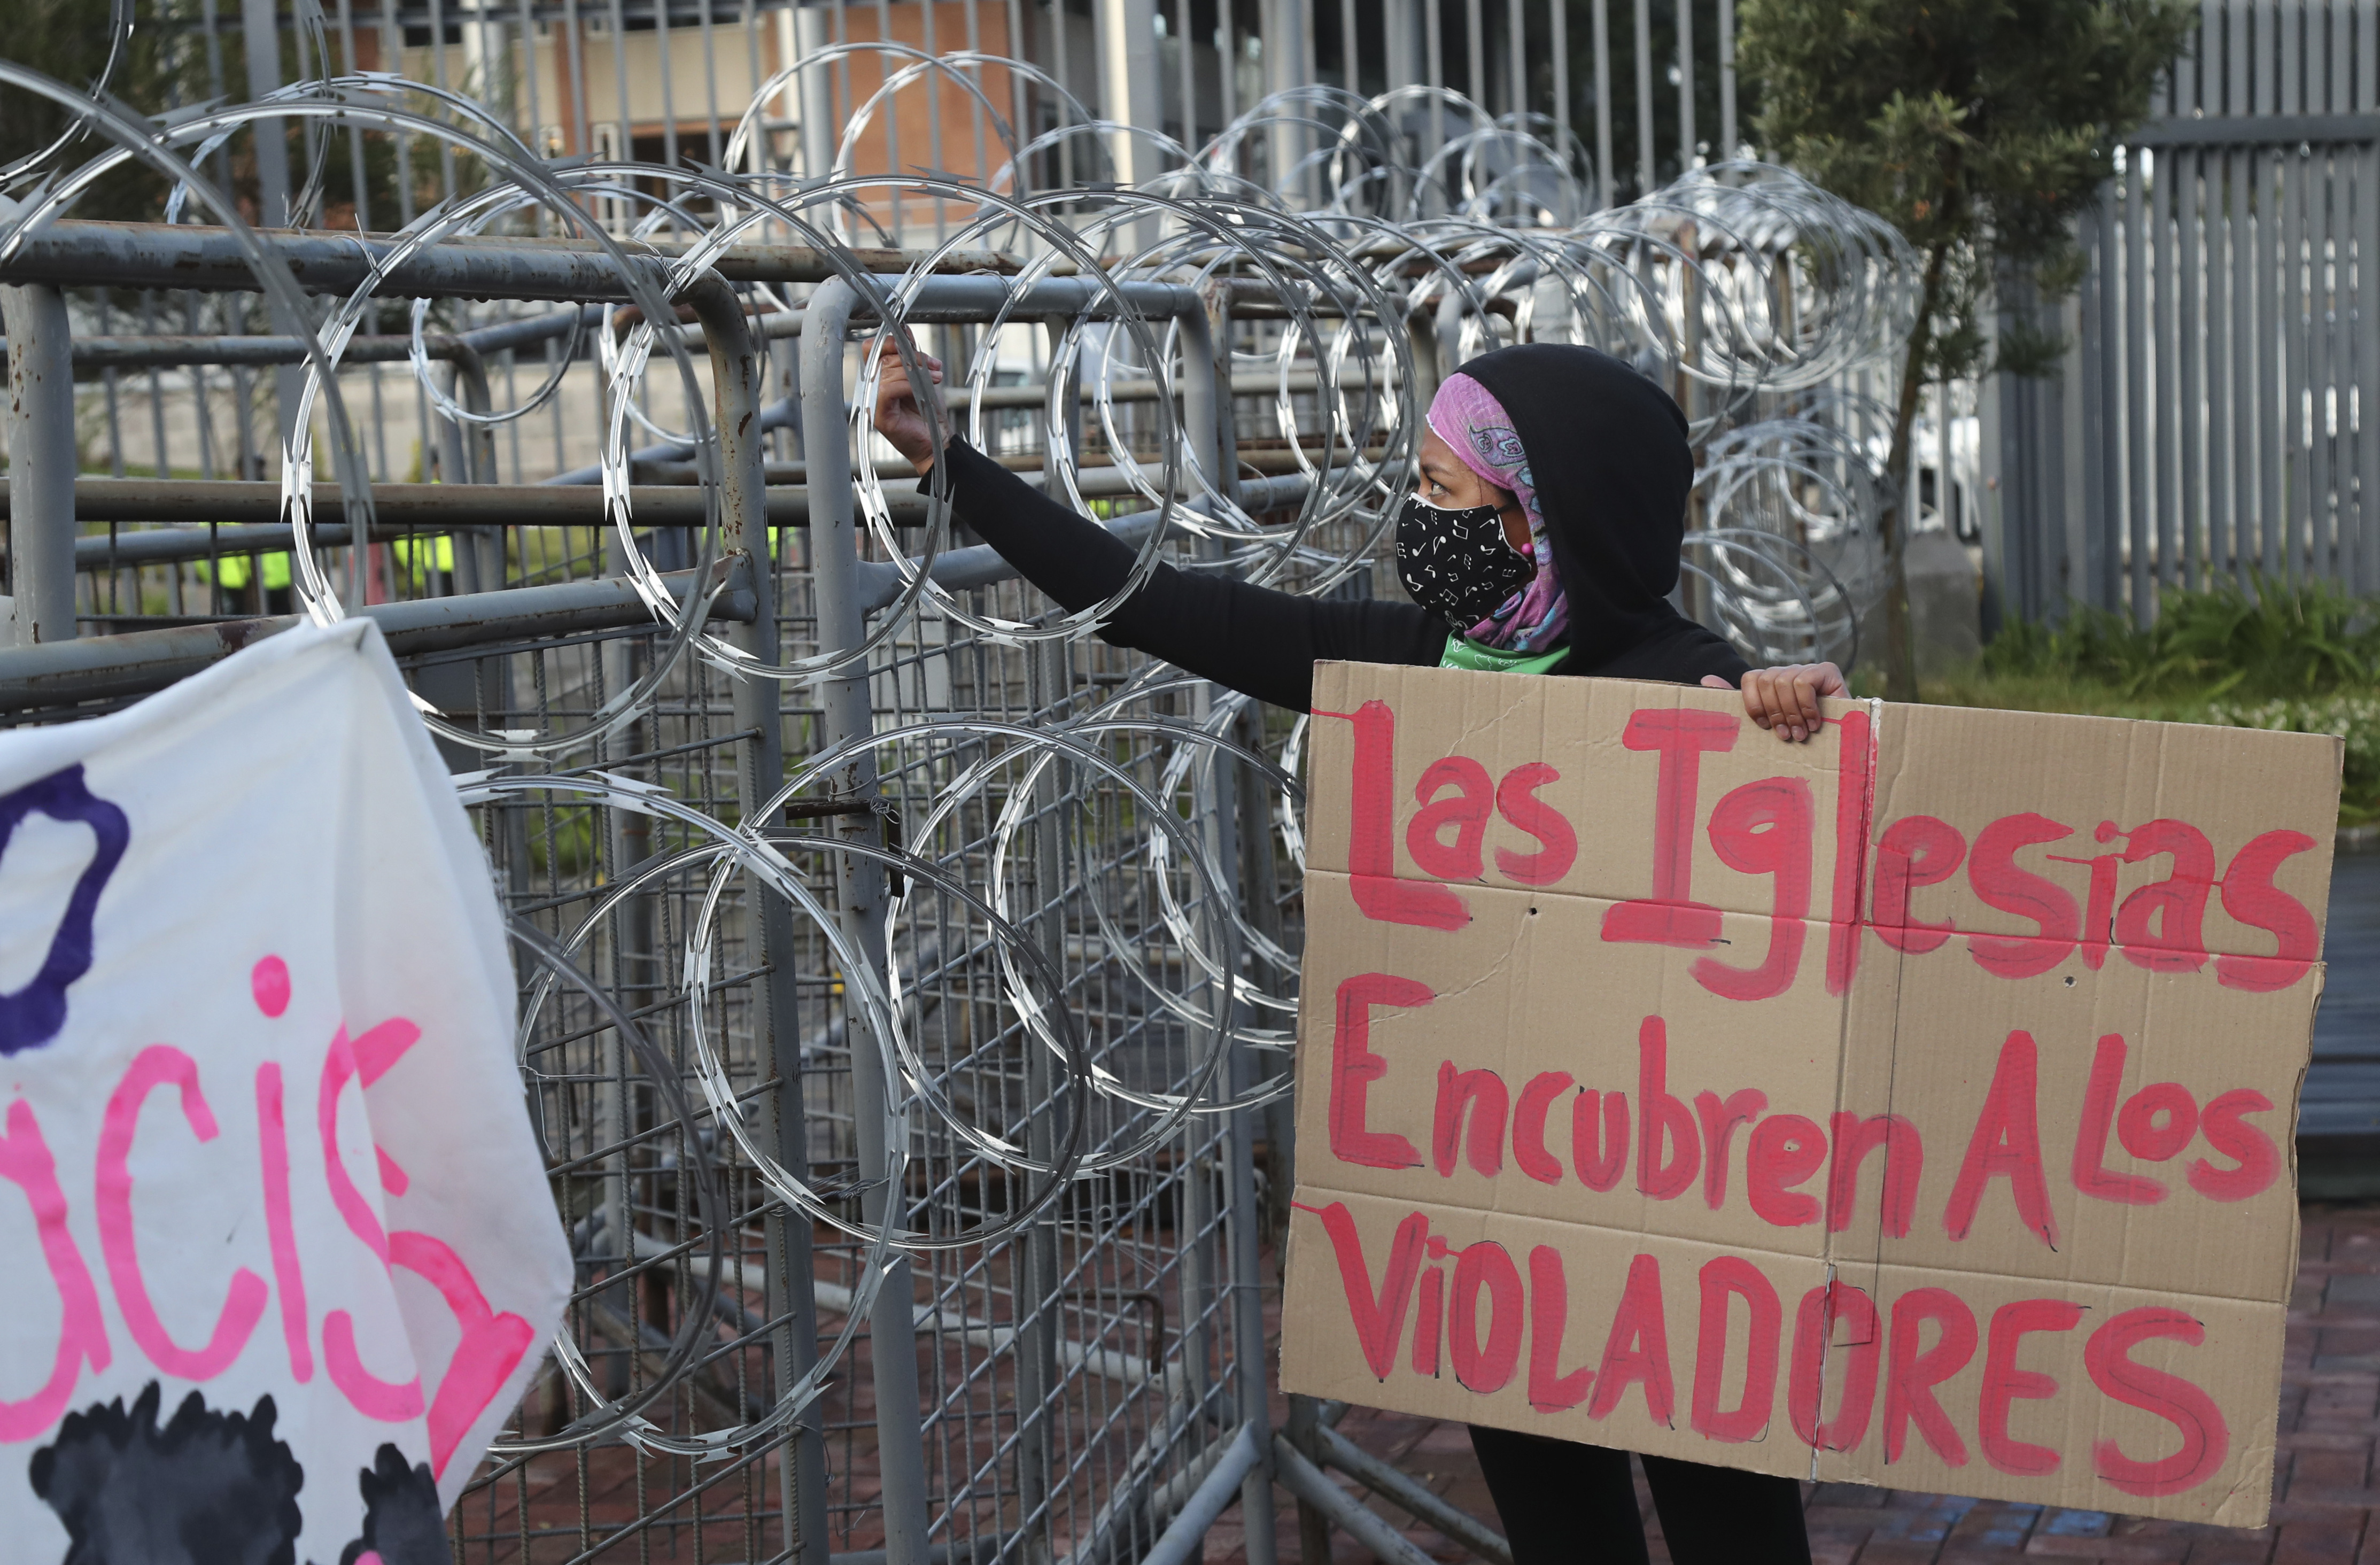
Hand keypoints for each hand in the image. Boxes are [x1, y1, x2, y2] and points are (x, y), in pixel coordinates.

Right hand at [871, 334, 945, 471]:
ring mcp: (872, 401)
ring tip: (936, 378)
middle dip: (913, 357)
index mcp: (878, 376)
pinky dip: (909, 385)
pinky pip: (889, 388)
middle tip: (934, 366)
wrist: (937, 439)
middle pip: (884, 357)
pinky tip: (924, 390)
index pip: (871, 348)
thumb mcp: (921, 375)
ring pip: (888, 371)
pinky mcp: (879, 414)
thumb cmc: (928, 411)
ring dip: (916, 371)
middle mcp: (872, 387)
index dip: (889, 341)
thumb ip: (911, 355)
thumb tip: (905, 330)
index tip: (912, 345)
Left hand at [1700, 662, 1846, 742]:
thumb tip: (1706, 679)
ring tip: (1800, 734)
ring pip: (1783, 681)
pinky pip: (1804, 681)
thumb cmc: (1801, 735)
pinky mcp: (1827, 671)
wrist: (1841, 742)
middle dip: (1774, 712)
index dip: (1753, 704)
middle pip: (1766, 680)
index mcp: (1770, 682)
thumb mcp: (1768, 723)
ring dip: (1791, 713)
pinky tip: (1814, 723)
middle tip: (1785, 736)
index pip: (1750, 678)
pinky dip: (1806, 706)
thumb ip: (1740, 702)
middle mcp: (1787, 671)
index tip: (1763, 727)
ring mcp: (1807, 669)